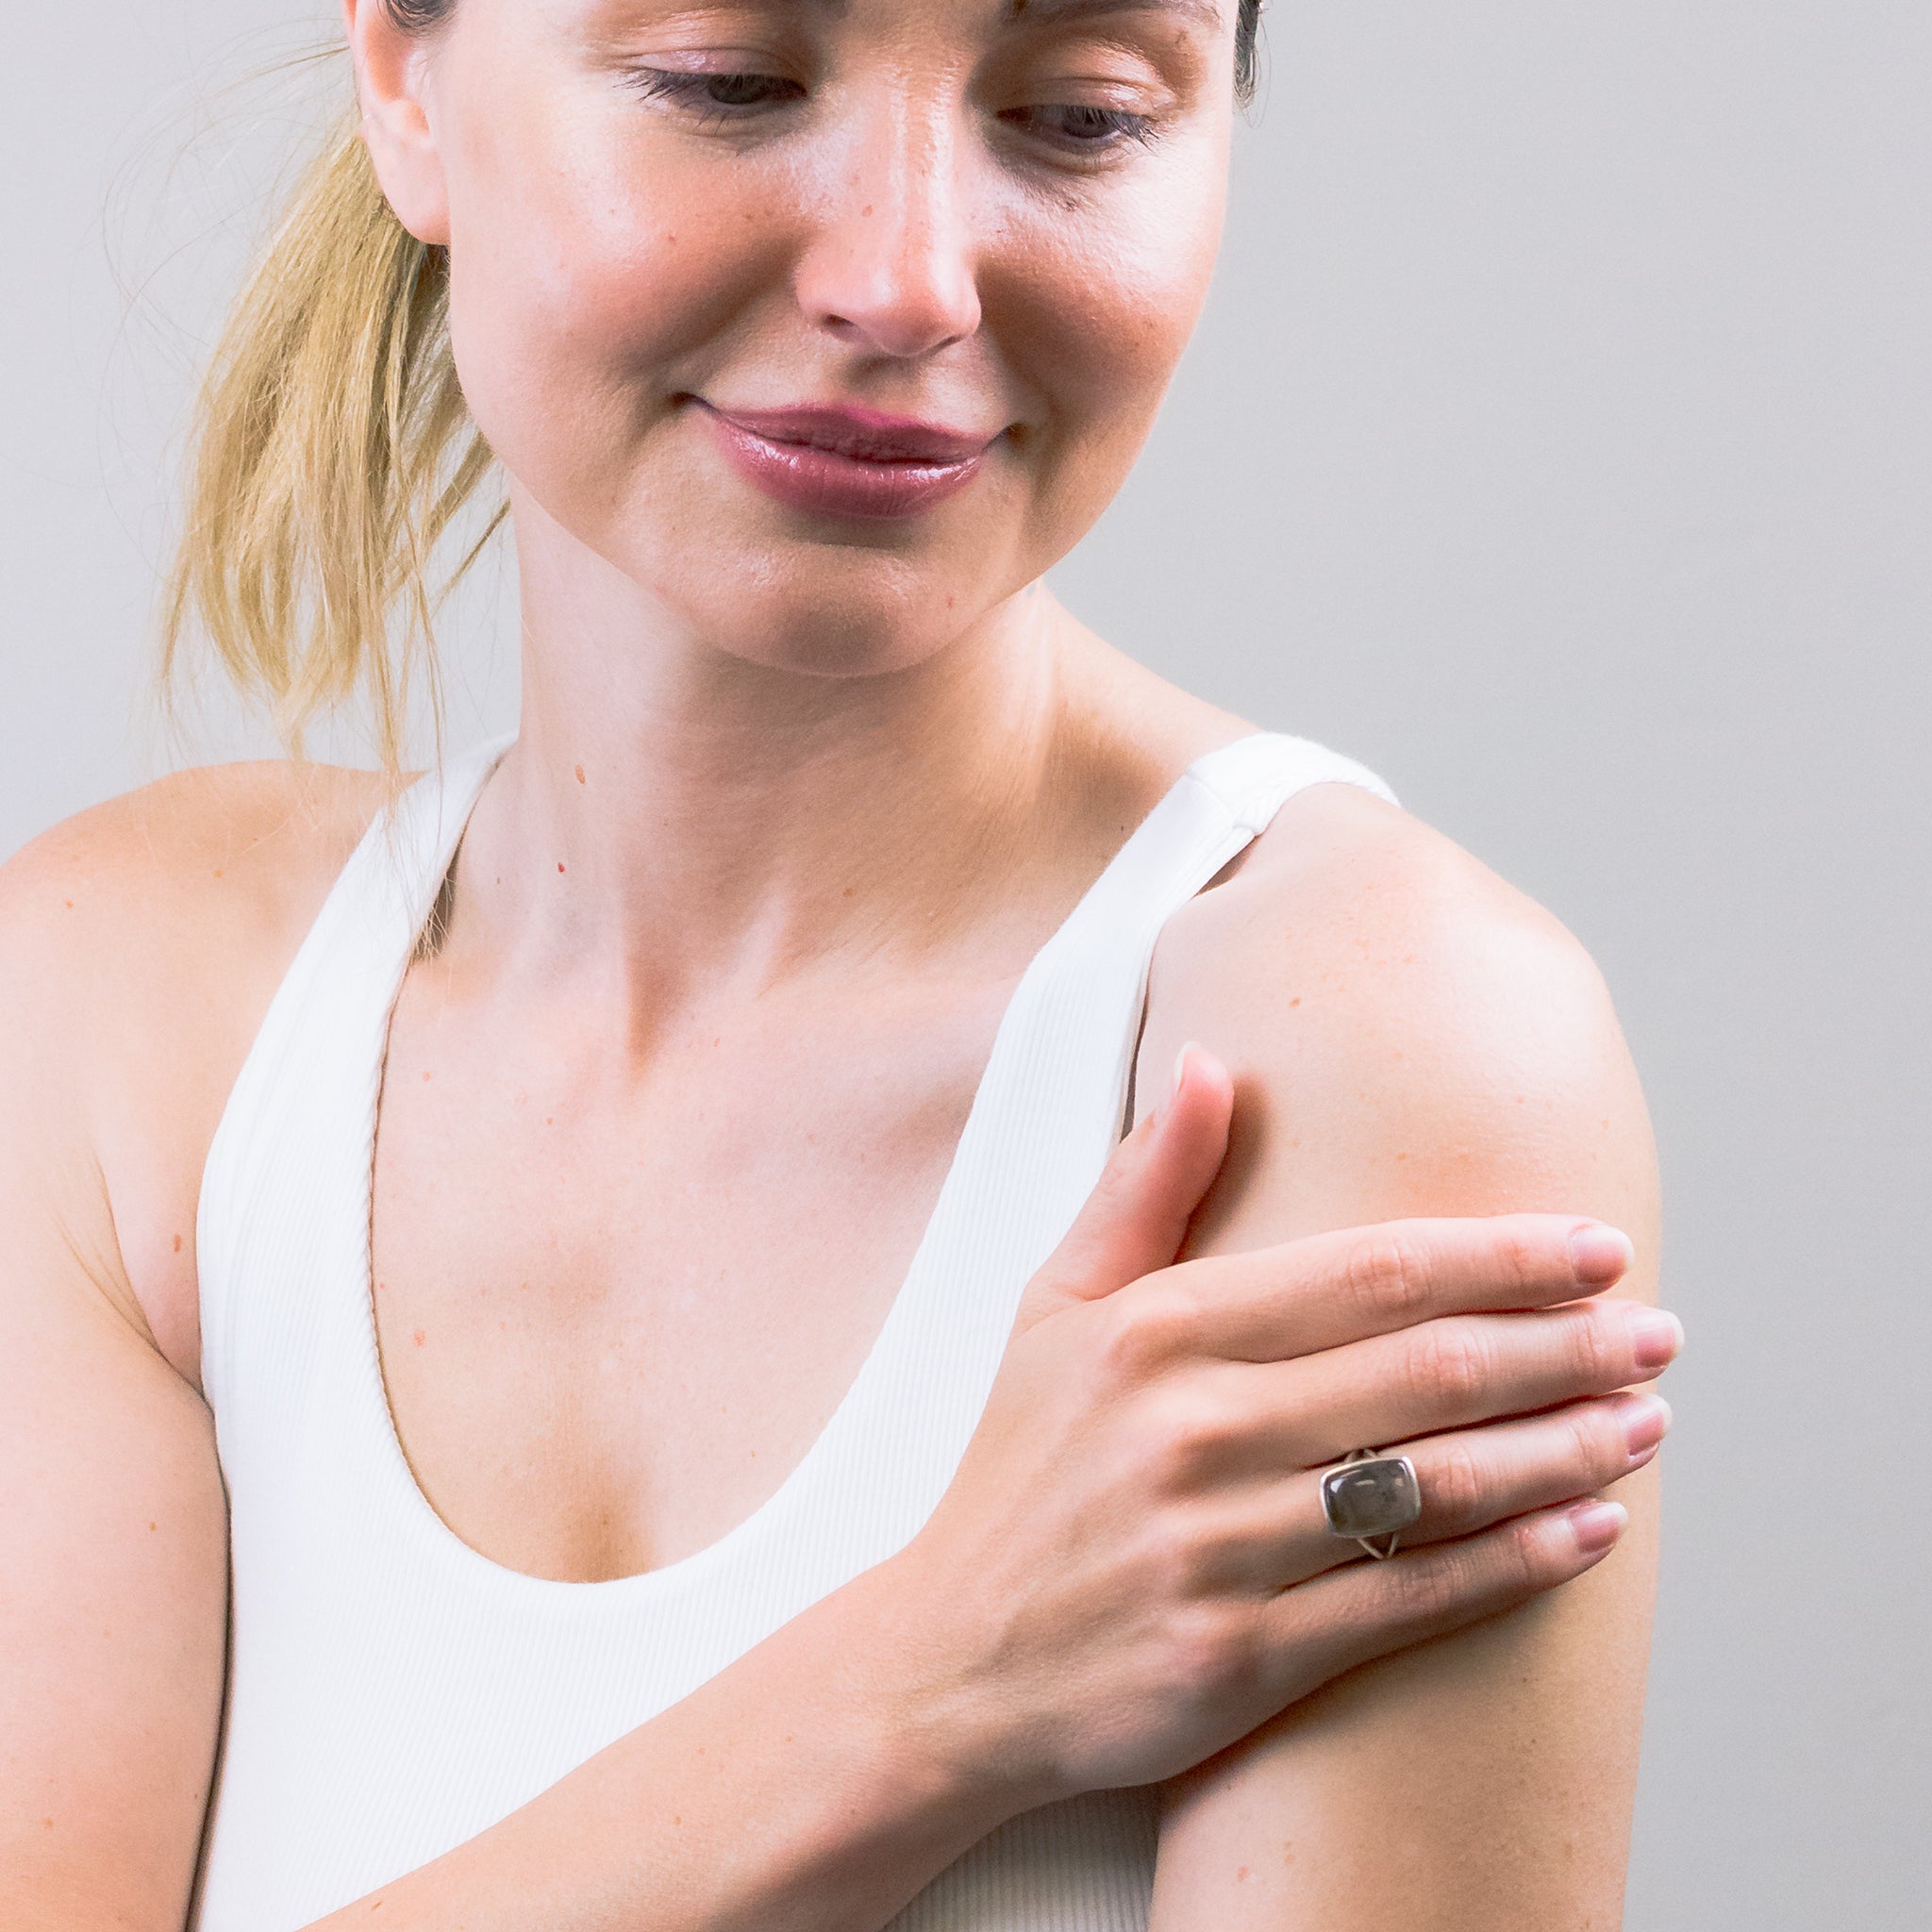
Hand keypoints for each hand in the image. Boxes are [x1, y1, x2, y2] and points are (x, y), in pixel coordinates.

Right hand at [888, 1048, 1678, 1807]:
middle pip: (1427, 1371)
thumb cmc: (1019, 1471)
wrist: (952, 1660)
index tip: (1593, 1247)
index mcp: (1157, 1331)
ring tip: (1646, 1425)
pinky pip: (1409, 1599)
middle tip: (1657, 1333)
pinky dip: (1513, 1564)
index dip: (1501, 1255)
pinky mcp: (1240, 1655)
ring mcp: (1217, 1548)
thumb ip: (1142, 1185)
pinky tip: (1586, 1532)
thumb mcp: (1054, 1308)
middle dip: (1565, 1346)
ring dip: (1562, 1449)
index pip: (1370, 1272)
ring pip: (1436, 1484)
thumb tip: (1213, 1064)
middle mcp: (1191, 1430)